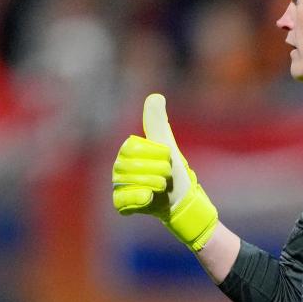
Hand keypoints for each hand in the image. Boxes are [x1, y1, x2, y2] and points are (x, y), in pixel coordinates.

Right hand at [112, 93, 217, 251]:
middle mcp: (119, 168)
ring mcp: (119, 187)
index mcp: (128, 152)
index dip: (155, 155)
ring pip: (128, 183)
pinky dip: (137, 199)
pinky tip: (149, 198)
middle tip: (167, 176)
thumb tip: (155, 96)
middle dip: (157, 171)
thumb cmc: (176, 173)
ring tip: (162, 187)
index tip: (168, 159)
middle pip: (130, 166)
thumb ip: (158, 124)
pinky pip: (121, 201)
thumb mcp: (168, 146)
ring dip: (153, 184)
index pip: (132, 149)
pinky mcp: (123, 205)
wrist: (183, 202)